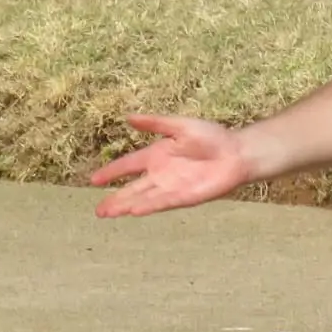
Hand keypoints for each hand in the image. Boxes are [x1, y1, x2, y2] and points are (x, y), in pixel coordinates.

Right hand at [91, 114, 252, 217]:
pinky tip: (135, 210)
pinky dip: (149, 205)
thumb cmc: (212, 137)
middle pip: (133, 189)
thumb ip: (155, 123)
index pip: (129, 165)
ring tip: (108, 213)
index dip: (112, 172)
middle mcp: (161, 174)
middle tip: (98, 211)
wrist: (237, 153)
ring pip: (143, 198)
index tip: (94, 180)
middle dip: (115, 199)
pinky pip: (163, 202)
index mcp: (157, 155)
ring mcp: (172, 187)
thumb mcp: (180, 126)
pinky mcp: (185, 197)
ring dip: (126, 205)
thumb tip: (128, 117)